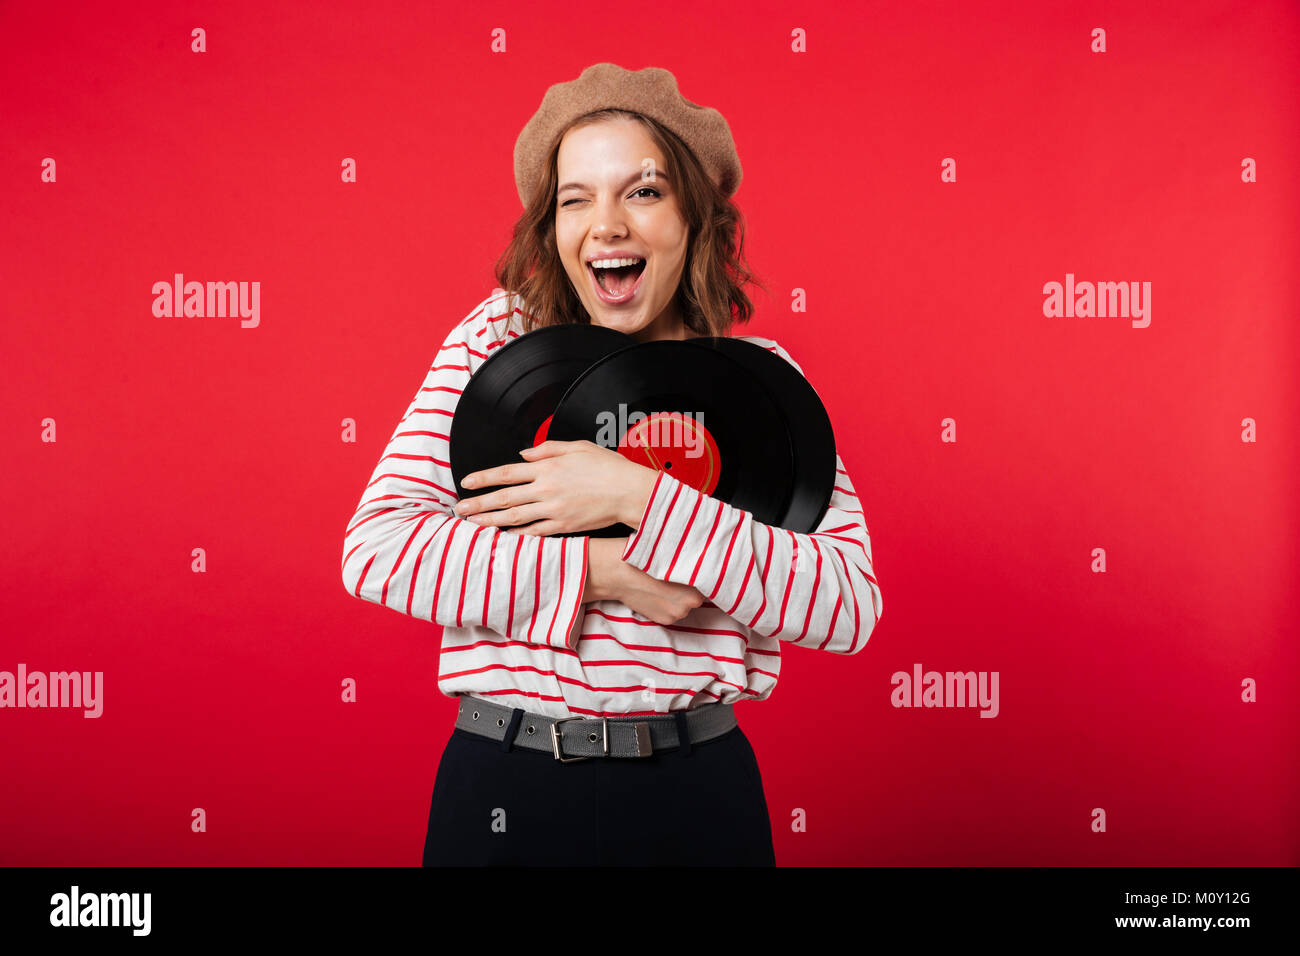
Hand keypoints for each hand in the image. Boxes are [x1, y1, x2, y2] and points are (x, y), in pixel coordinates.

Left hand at [455, 440, 658, 536]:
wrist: (629, 491)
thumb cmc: (607, 466)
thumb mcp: (577, 447)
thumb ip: (547, 449)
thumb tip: (523, 455)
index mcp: (548, 467)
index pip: (507, 472)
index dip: (484, 478)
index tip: (466, 482)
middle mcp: (547, 489)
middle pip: (505, 497)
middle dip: (479, 504)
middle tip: (459, 509)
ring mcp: (554, 510)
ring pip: (515, 517)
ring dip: (491, 522)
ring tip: (472, 525)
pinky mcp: (564, 526)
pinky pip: (535, 533)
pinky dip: (517, 536)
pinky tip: (502, 538)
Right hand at [584, 537, 704, 624]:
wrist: (616, 573)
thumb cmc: (643, 559)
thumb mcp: (672, 555)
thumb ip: (690, 564)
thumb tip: (704, 564)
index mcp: (694, 588)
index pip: (709, 583)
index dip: (701, 575)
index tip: (694, 569)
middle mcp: (688, 605)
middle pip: (698, 595)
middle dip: (691, 587)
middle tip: (676, 574)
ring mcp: (675, 615)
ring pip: (685, 604)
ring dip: (680, 597)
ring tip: (665, 583)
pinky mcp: (663, 620)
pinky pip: (673, 612)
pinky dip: (669, 604)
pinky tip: (658, 592)